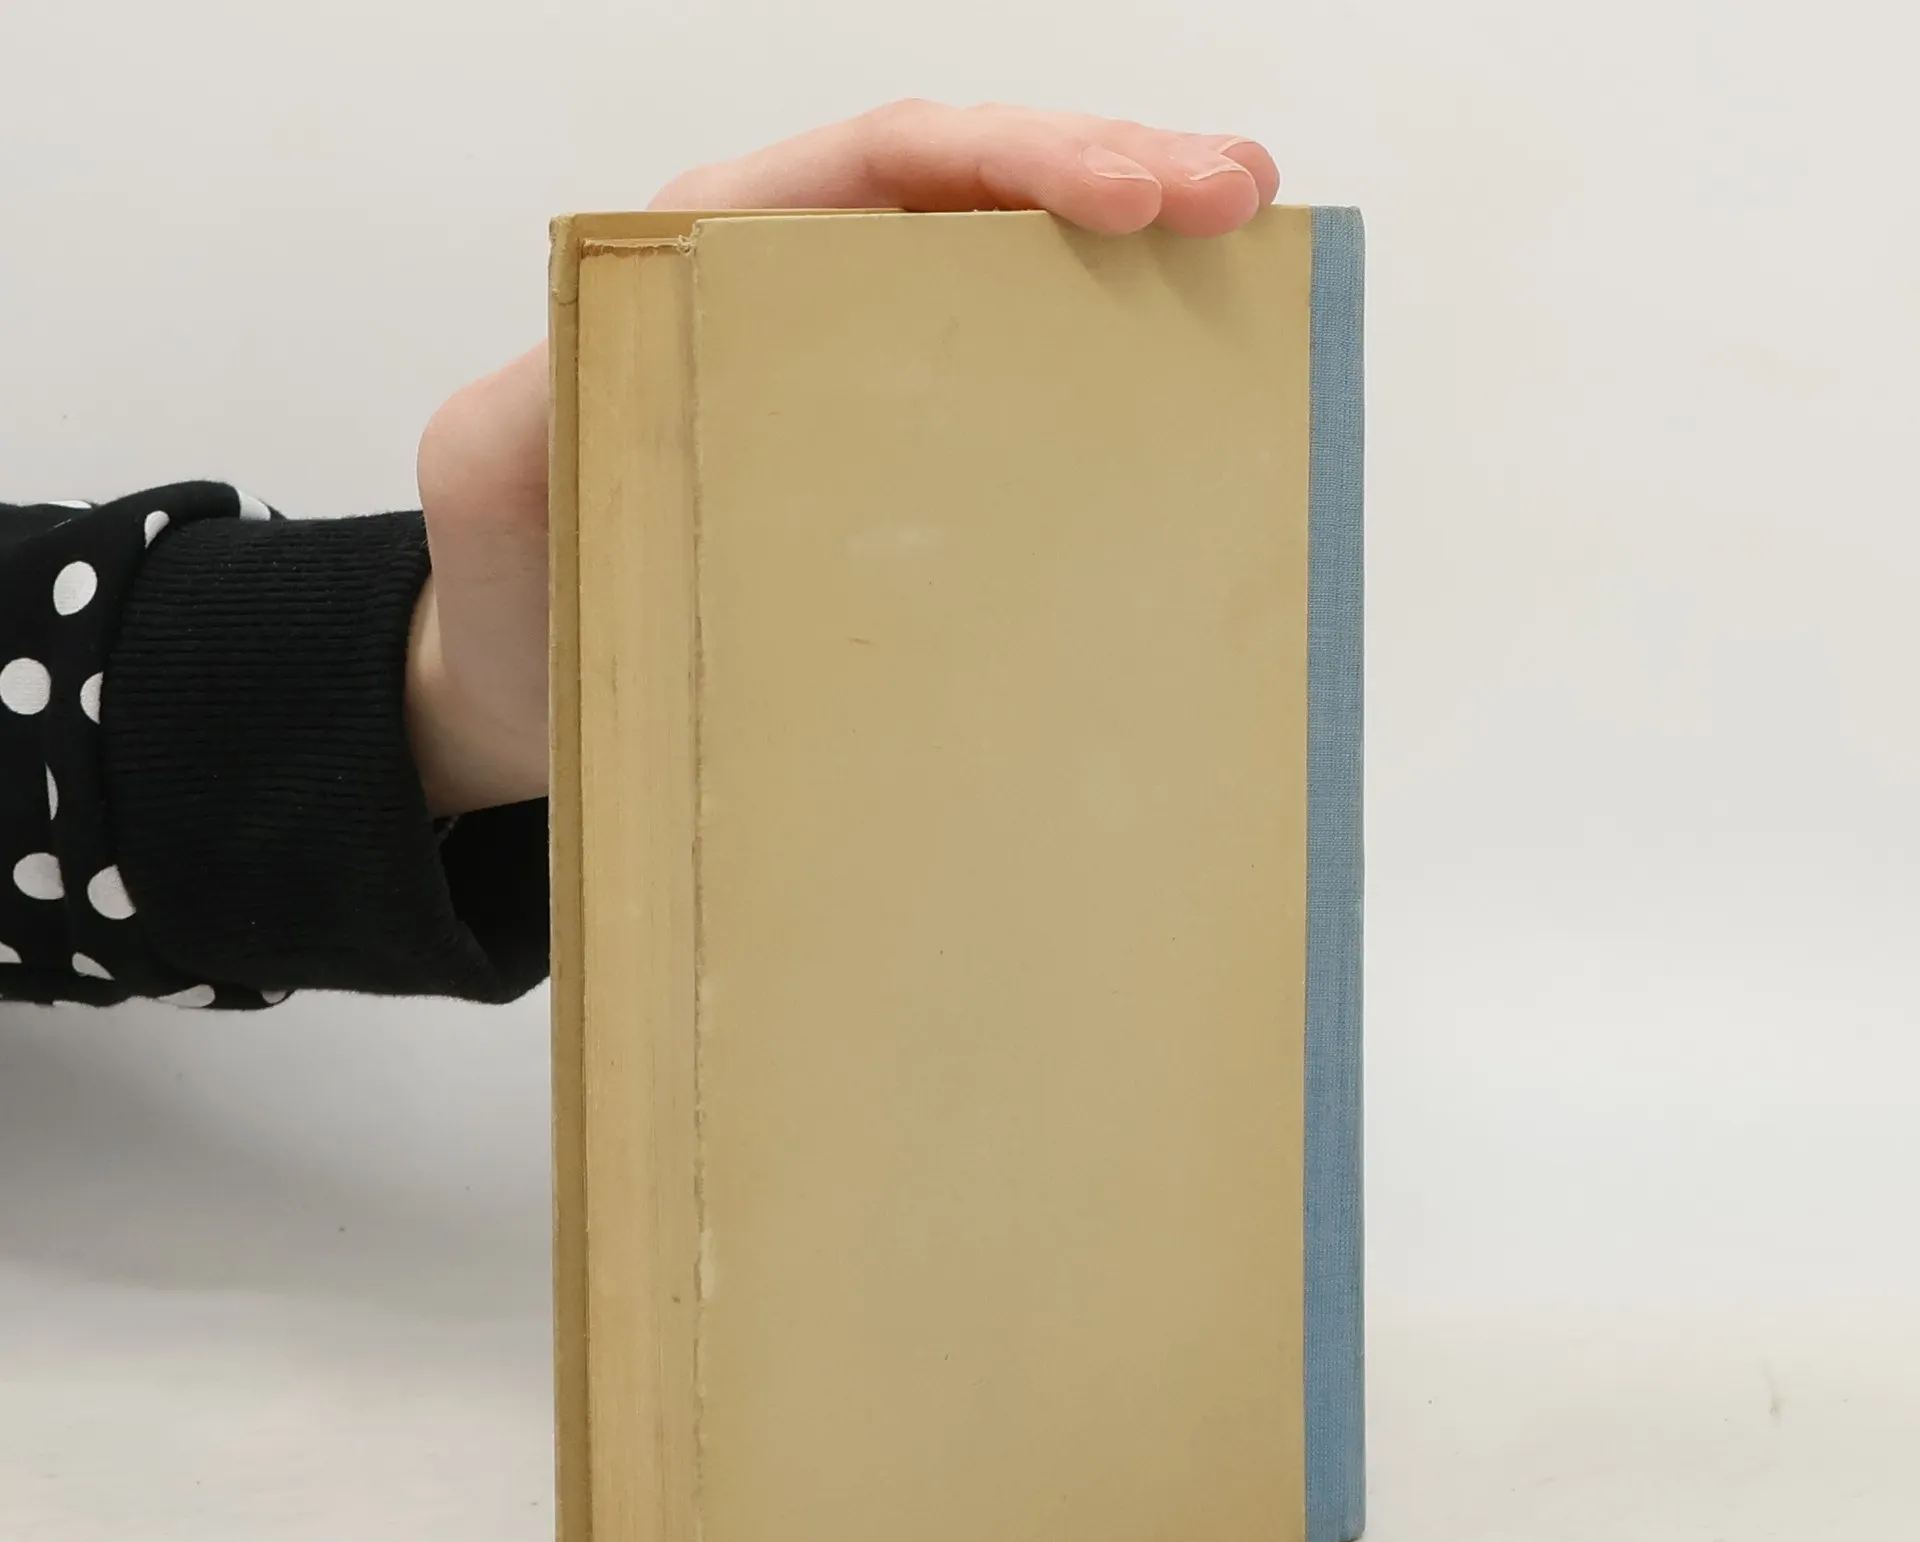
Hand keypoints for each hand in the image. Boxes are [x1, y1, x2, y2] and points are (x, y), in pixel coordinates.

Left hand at [409, 100, 1278, 814]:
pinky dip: (1089, 367)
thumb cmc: (518, 573)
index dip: (1016, 159)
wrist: (527, 679)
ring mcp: (854, 375)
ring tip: (1243, 249)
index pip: (886, 163)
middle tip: (1237, 197)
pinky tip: (1173, 375)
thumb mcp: (495, 470)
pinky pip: (997, 387)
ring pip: (1004, 277)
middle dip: (1112, 172)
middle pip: (973, 191)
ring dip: (1127, 255)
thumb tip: (649, 384)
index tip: (1129, 197)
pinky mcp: (884, 459)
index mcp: (715, 254)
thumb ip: (546, 404)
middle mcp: (801, 292)